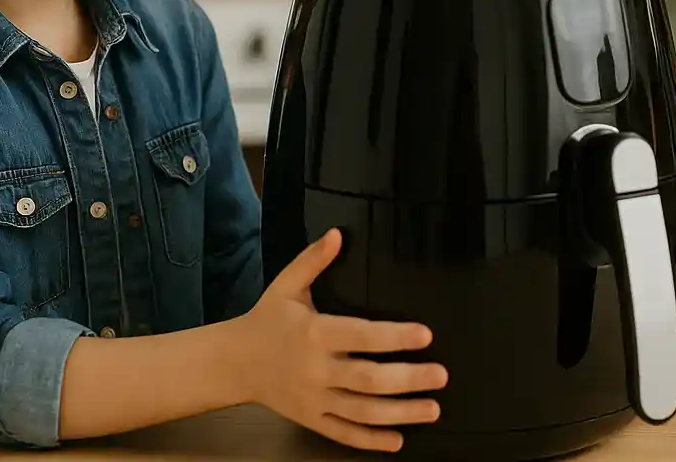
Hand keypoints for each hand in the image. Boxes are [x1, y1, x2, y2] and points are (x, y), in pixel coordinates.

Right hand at [234, 229, 447, 452]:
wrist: (234, 363)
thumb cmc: (267, 320)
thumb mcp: (286, 285)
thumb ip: (312, 260)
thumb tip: (337, 234)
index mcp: (315, 333)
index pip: (361, 336)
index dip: (394, 336)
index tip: (425, 335)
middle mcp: (316, 369)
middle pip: (368, 379)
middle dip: (408, 379)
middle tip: (441, 376)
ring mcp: (314, 398)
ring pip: (362, 411)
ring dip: (400, 413)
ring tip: (433, 409)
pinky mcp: (312, 418)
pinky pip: (343, 433)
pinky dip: (370, 440)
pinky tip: (398, 441)